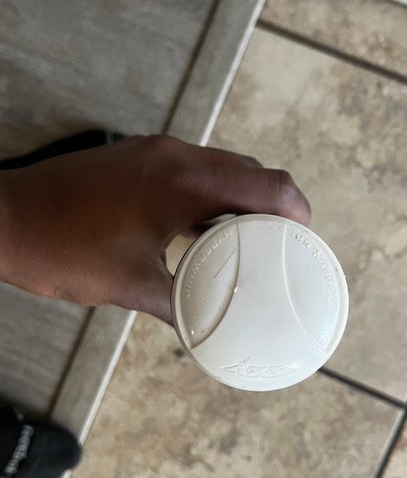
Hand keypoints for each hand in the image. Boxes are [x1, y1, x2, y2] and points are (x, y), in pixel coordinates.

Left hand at [0, 135, 309, 322]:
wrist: (6, 218)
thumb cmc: (63, 250)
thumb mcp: (131, 285)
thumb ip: (180, 304)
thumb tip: (207, 325)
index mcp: (183, 184)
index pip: (265, 184)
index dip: (296, 208)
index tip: (305, 235)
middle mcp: (174, 157)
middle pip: (248, 170)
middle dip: (272, 202)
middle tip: (280, 240)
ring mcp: (153, 152)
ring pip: (218, 166)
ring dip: (239, 195)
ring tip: (246, 236)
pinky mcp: (135, 157)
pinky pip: (190, 168)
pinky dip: (208, 192)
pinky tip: (201, 226)